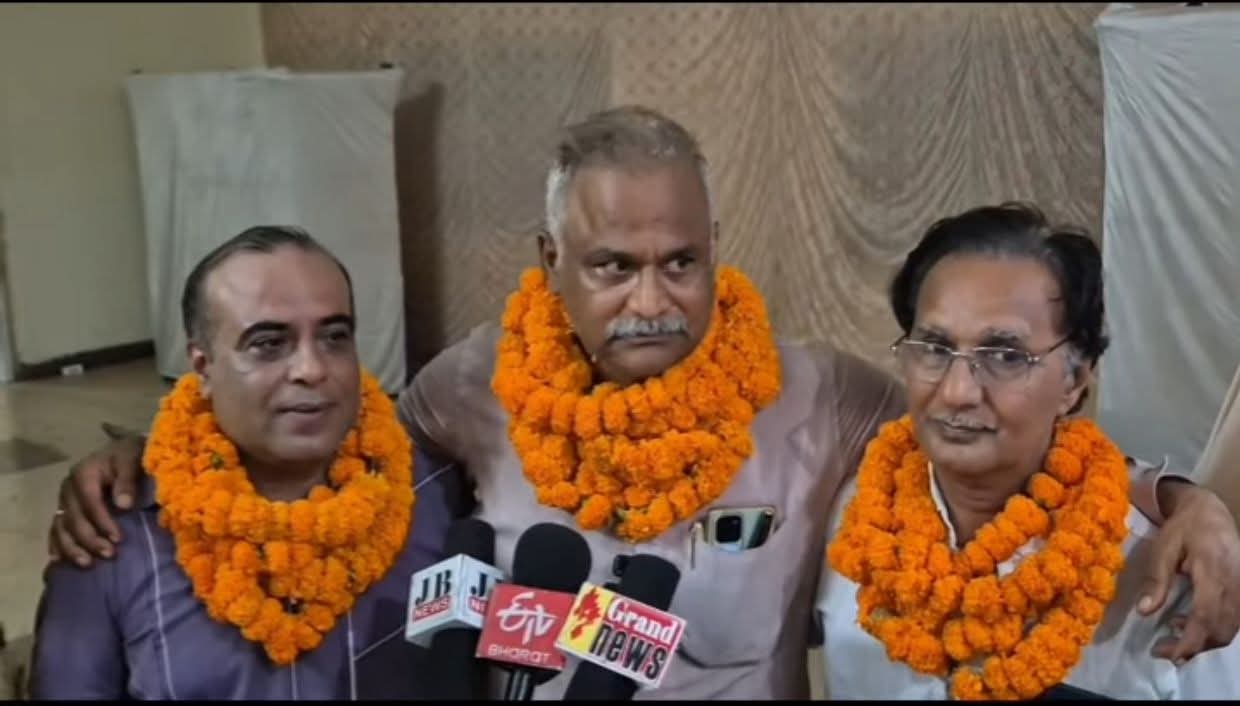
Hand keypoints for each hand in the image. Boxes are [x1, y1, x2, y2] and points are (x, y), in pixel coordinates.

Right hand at [47, 435, 145, 566]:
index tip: (118, 538)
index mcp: (84, 473)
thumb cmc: (131, 456)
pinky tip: (60, 560)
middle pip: (74, 518)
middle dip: (90, 539)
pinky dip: (58, 545)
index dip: (102, 521)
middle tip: (109, 554)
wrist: (124, 453)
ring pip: (61, 527)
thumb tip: (123, 505)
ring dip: (72, 547)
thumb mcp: (133, 460)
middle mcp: (68, 488)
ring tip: (87, 563)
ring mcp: (64, 501)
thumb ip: (127, 480)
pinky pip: (56, 530)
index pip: (90, 502)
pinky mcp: (64, 510)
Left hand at [1140, 481, 1239, 662]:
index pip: (1206, 617)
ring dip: (1203, 640)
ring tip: (1172, 637)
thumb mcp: (1163, 549)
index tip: (1168, 655)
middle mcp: (1236, 584)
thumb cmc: (1183, 528)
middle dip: (1193, 647)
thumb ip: (1156, 580)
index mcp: (1213, 572)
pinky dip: (1213, 629)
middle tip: (1163, 650)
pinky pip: (1234, 619)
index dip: (1189, 642)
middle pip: (1220, 629)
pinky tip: (1188, 623)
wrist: (1210, 512)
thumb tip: (1143, 611)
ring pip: (1230, 629)